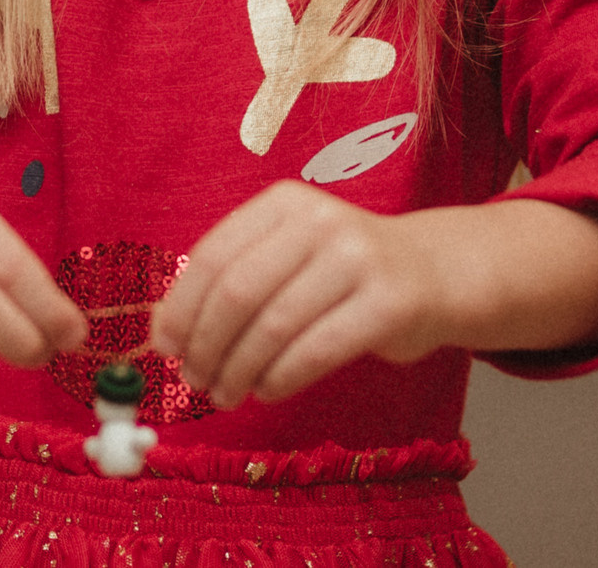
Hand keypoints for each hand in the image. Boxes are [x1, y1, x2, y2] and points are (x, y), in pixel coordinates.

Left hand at [150, 179, 454, 407]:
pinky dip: (280, 378)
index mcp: (283, 203)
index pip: (213, 255)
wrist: (435, 273)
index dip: (181, 306)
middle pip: (238, 291)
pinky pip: (316, 350)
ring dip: (239, 369)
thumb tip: (162, 329)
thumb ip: (232, 279)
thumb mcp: (288, 255)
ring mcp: (357, 259)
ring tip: (226, 393)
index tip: (163, 346)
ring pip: (274, 325)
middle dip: (206, 344)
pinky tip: (267, 391)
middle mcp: (319, 221)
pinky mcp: (388, 304)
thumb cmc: (344, 273)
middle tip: (195, 379)